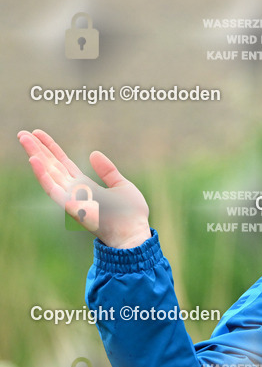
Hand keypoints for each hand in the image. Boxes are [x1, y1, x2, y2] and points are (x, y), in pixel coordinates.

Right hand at [17, 129, 151, 248]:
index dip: (51, 148)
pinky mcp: (71, 206)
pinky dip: (42, 175)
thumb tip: (94, 153)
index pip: (63, 163)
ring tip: (23, 137)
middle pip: (52, 166)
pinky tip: (34, 160)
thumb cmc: (131, 215)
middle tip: (22, 133)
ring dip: (35, 155)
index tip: (39, 133)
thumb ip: (108, 171)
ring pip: (48, 173)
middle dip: (37, 149)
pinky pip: (53, 189)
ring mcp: (71, 198)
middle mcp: (75, 191)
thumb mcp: (122, 186)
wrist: (134, 234)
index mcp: (85, 185)